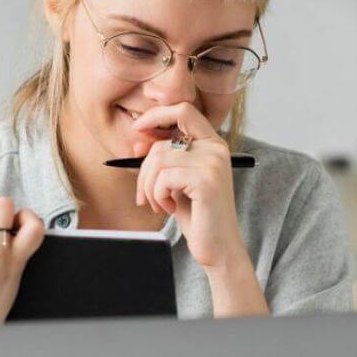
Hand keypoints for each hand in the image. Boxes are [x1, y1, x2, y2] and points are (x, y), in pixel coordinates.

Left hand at [130, 103, 248, 272]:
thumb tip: (138, 139)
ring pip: (158, 159)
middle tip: (145, 195)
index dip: (156, 115)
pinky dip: (158, 196)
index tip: (138, 130)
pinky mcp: (206, 180)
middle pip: (162, 143)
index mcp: (212, 143)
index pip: (183, 109)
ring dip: (149, 187)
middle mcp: (216, 148)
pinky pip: (163, 177)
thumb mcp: (176, 180)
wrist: (218, 246)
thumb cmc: (197, 214)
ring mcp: (213, 163)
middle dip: (143, 171)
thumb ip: (163, 157)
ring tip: (159, 204)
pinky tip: (171, 208)